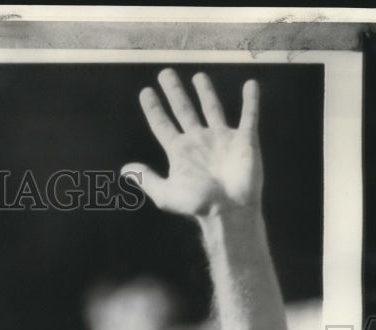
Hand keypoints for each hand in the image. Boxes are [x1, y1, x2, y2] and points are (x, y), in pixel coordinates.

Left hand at [122, 69, 261, 218]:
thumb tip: (124, 170)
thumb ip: (146, 178)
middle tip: (165, 73)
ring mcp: (221, 138)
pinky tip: (250, 84)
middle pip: (184, 110)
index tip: (145, 92)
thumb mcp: (165, 193)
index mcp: (179, 151)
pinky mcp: (244, 140)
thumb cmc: (197, 205)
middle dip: (174, 92)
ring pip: (212, 108)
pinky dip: (251, 101)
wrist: (228, 210)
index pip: (162, 124)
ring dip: (205, 92)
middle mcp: (198, 141)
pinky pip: (249, 115)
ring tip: (198, 76)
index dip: (153, 109)